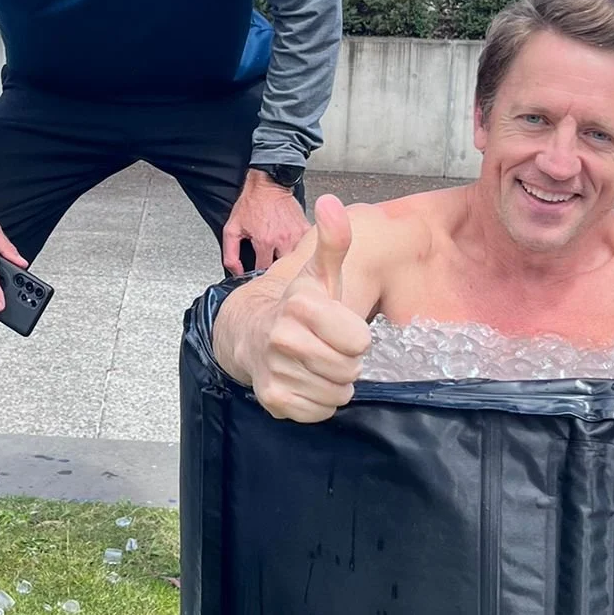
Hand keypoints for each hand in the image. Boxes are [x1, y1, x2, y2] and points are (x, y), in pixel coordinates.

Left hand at [221, 168, 312, 276]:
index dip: (259, 274)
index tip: (258, 270)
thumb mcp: (232, 228)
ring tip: (282, 257)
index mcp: (264, 241)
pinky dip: (300, 251)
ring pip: (296, 260)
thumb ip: (231, 254)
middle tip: (271, 265)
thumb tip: (237, 272)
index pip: (263, 271)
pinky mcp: (305, 229)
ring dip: (289, 261)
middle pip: (282, 268)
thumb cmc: (251, 203)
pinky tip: (292, 248)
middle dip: (276, 270)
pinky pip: (306, 248)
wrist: (268, 184)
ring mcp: (296, 235)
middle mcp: (282, 240)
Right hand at [248, 194, 372, 422]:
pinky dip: (319, 402)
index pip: (360, 341)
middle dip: (346, 362)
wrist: (252, 336)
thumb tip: (331, 202)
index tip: (338, 327)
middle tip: (328, 348)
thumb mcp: (321, 274)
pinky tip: (305, 382)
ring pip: (338, 394)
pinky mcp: (273, 399)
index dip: (355, 337)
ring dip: (334, 383)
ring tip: (317, 364)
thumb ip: (333, 241)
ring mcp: (275, 370)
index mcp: (301, 305)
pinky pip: (320, 412)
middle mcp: (282, 337)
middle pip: (350, 370)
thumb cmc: (300, 307)